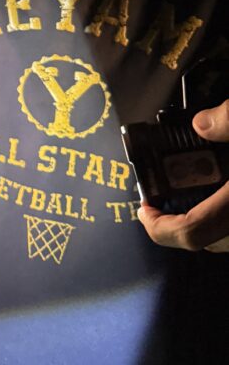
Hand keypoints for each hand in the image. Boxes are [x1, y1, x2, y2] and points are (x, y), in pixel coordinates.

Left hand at [137, 101, 228, 251]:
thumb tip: (200, 123)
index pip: (191, 232)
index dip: (159, 227)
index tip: (143, 209)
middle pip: (207, 240)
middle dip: (180, 222)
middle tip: (164, 198)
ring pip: (225, 239)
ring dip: (206, 219)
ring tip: (194, 191)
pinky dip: (225, 214)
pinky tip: (222, 185)